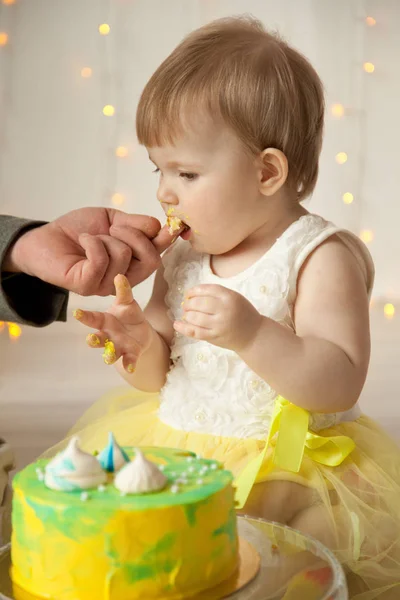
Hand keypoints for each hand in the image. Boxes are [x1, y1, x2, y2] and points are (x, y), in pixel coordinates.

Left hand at [4, 208, 174, 295]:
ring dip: (106, 238)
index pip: (158, 254)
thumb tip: (161, 226)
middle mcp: (123, 278)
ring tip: (91, 238)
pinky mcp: (88, 286)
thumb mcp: (111, 220)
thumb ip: (136, 224)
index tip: (175, 225)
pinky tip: (83, 242)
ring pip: (124, 256)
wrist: (46, 238)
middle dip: (135, 235)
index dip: (168, 240)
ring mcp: (106, 286)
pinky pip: (101, 260)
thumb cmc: (78, 230)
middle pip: (152, 260)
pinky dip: (92, 242)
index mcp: (133, 263)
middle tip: (114, 228)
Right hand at [73, 274, 153, 372]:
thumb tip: (119, 275)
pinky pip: (128, 361)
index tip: (76, 312)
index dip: (84, 316)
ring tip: (108, 358)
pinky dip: (129, 365)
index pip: (92, 318)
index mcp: (105, 321)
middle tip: (90, 339)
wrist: (141, 332)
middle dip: (93, 340)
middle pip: (97, 339)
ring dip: (108, 355)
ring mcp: (118, 346)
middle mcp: (108, 335)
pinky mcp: (130, 354)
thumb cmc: (128, 314)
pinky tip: (131, 368)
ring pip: (110, 352)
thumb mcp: (127, 301)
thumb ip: (123, 290)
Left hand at [174, 284, 261, 351]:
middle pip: (198, 303)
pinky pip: (195, 332)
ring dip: (187, 314)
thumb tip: (192, 294)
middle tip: (186, 305)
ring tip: (187, 314)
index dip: (194, 291)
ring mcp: (219, 325)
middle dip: (188, 303)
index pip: (206, 290)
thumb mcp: (234, 297)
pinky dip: (184, 328)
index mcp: (229, 297)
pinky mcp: (214, 337)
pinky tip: (177, 324)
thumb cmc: (243, 313)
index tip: (188, 294)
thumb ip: (217, 294)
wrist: (253, 334)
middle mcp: (224, 310)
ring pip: (195, 317)